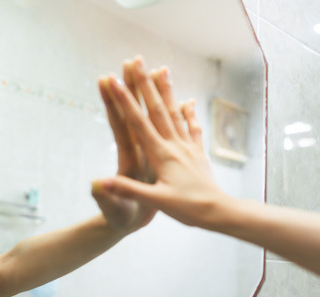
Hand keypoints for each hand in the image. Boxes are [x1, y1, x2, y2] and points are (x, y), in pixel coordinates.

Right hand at [92, 56, 229, 228]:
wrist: (219, 213)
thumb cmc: (187, 209)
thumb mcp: (155, 202)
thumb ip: (128, 189)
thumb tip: (101, 182)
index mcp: (161, 155)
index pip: (138, 123)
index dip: (124, 101)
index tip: (114, 80)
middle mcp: (174, 145)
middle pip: (156, 109)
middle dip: (144, 84)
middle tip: (136, 61)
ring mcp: (187, 147)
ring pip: (174, 112)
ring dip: (166, 90)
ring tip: (161, 69)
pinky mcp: (197, 153)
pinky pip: (192, 128)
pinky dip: (188, 112)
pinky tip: (188, 101)